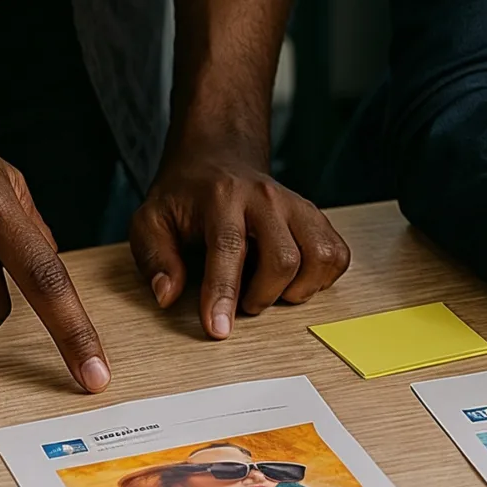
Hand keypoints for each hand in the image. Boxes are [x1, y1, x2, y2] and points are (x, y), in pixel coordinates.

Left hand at [129, 137, 350, 337]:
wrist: (219, 157)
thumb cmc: (185, 195)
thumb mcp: (150, 220)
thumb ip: (154, 258)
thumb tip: (168, 295)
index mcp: (222, 197)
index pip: (229, 249)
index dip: (223, 293)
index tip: (218, 329)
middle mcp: (266, 198)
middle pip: (284, 259)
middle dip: (263, 296)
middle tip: (244, 302)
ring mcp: (297, 205)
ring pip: (320, 257)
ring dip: (298, 288)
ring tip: (272, 289)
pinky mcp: (316, 216)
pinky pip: (337, 255)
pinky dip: (321, 277)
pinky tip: (294, 278)